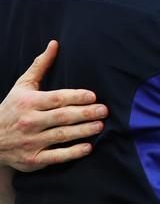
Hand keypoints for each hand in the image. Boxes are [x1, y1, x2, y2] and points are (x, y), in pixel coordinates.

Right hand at [0, 41, 107, 170]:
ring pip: (61, 135)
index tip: (93, 96)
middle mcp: (30, 121)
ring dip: (83, 131)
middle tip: (104, 110)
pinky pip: (56, 156)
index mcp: (28, 102)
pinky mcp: (33, 159)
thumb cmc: (12, 108)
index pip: (56, 98)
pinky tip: (88, 147)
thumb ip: (40, 66)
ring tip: (100, 125)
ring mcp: (31, 141)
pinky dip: (72, 152)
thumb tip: (55, 44)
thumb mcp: (22, 86)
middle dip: (85, 113)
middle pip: (62, 117)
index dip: (75, 97)